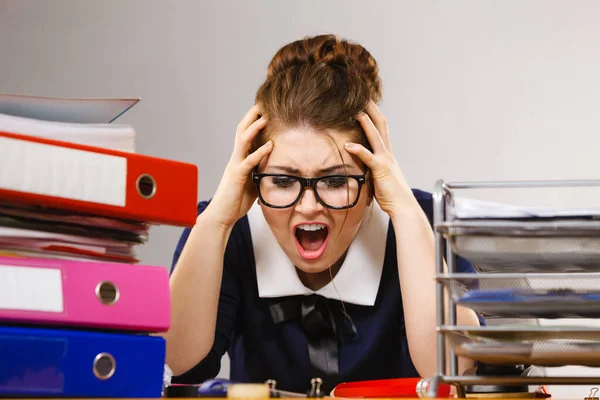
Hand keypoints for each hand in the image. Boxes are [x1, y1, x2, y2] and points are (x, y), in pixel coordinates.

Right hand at [203, 105, 272, 227]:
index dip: (254, 120)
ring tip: (266, 116)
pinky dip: (260, 152)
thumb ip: (260, 171)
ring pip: (243, 140)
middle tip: (263, 102)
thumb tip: (274, 166)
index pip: (246, 134)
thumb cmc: (236, 201)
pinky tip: (270, 145)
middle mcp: (236, 158)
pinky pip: (249, 161)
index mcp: (240, 158)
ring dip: (254, 127)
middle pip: (242, 130)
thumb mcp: (253, 182)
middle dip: (252, 115)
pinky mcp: (237, 176)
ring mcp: (235, 165)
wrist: (222, 216)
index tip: (265, 108)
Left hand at [344, 100, 417, 218]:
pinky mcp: (381, 170)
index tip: (364, 102)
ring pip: (375, 136)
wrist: (403, 206)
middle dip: (371, 109)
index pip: (381, 127)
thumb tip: (360, 164)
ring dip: (365, 123)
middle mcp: (388, 153)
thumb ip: (371, 167)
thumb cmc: (391, 195)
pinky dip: (358, 150)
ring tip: (354, 111)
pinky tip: (348, 144)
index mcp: (387, 153)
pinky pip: (369, 157)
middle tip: (361, 95)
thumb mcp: (379, 176)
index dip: (373, 114)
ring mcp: (385, 160)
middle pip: (380, 124)